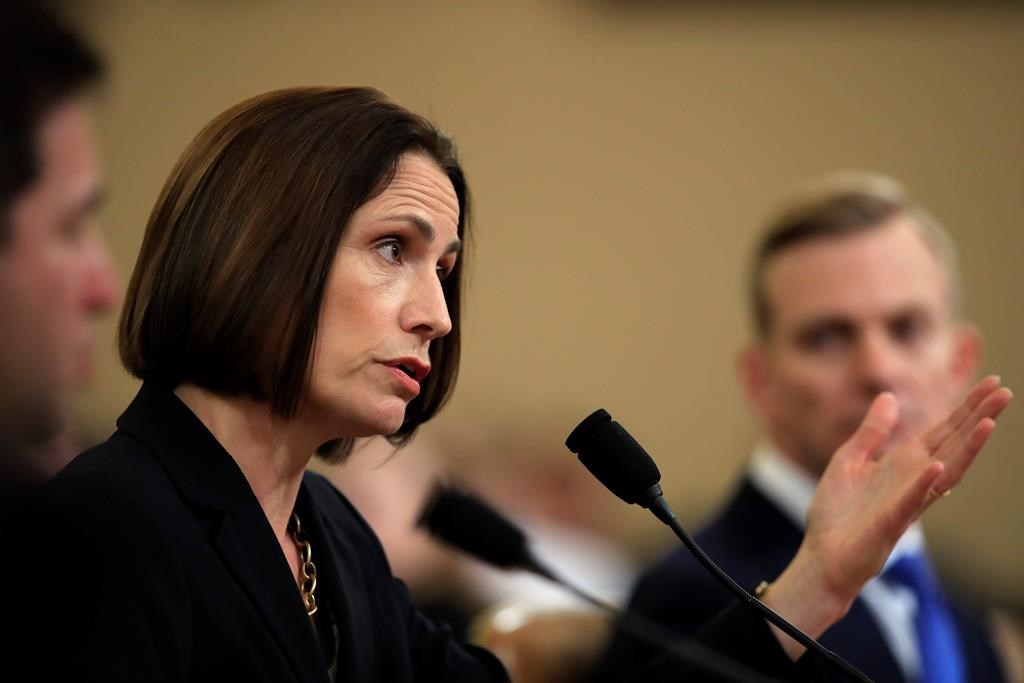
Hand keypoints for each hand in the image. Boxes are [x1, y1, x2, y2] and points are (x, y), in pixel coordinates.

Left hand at [763, 375, 1011, 656]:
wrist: (823, 556)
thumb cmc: (837, 513)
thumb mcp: (850, 460)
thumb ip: (872, 432)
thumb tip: (889, 396)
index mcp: (904, 464)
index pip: (943, 431)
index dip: (966, 408)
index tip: (991, 383)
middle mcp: (914, 480)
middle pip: (953, 445)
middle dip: (978, 418)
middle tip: (1004, 392)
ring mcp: (906, 501)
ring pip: (945, 472)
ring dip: (967, 448)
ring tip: (988, 422)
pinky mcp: (890, 523)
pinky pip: (911, 501)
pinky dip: (925, 484)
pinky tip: (938, 467)